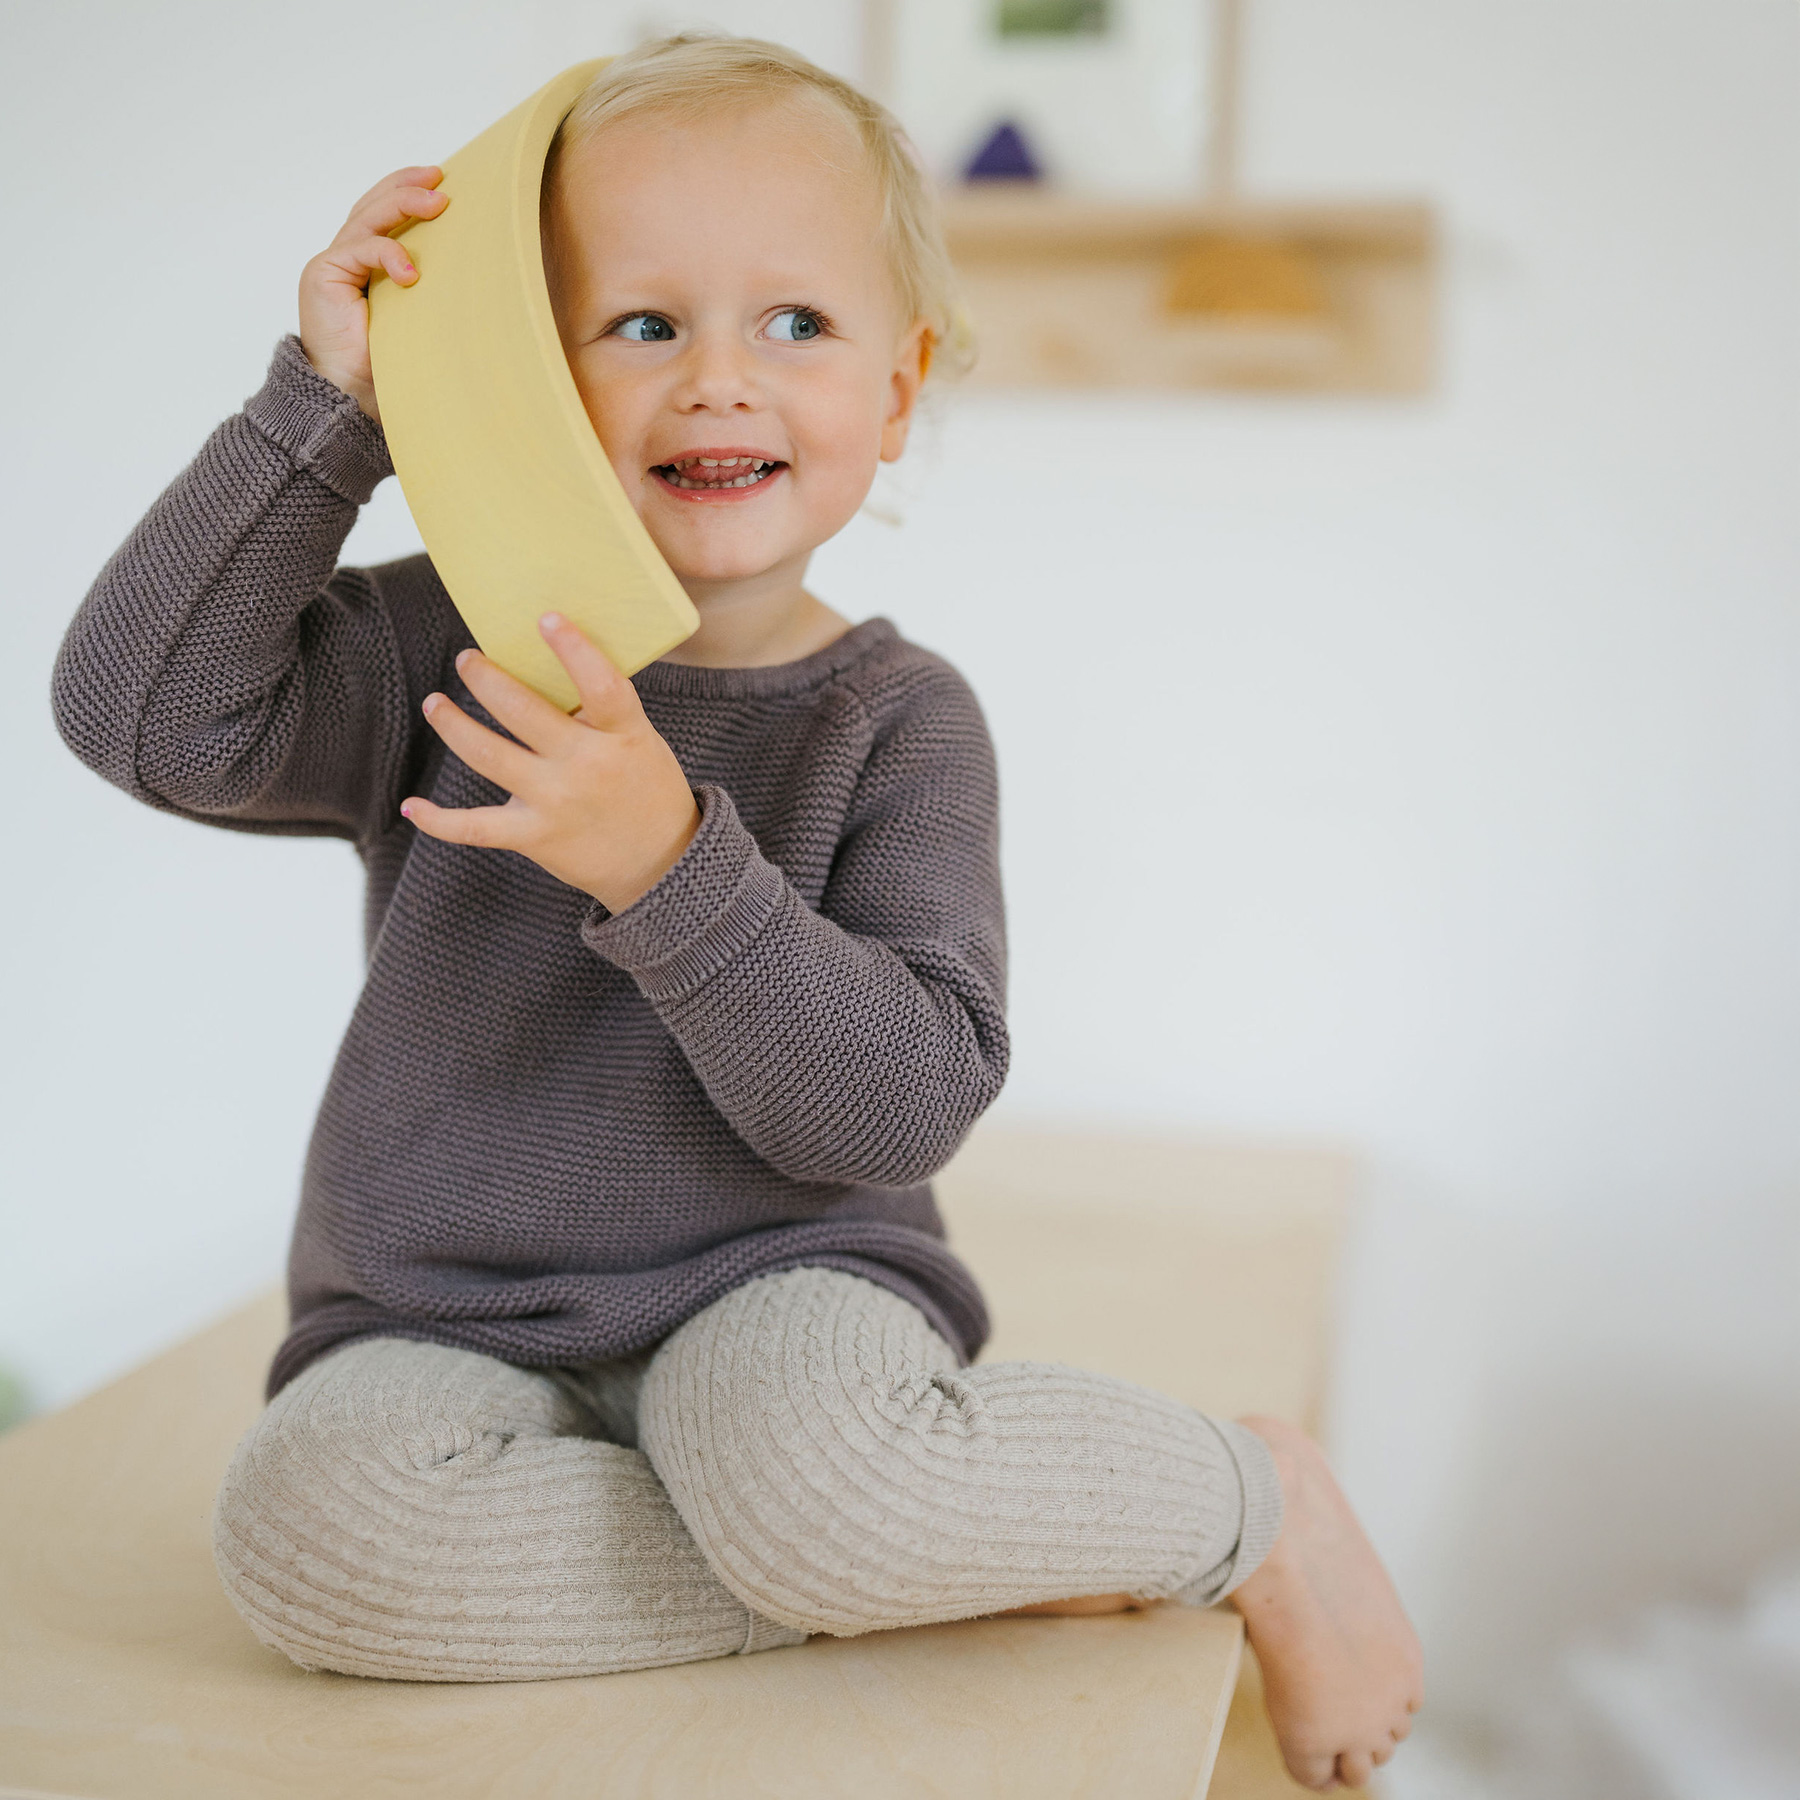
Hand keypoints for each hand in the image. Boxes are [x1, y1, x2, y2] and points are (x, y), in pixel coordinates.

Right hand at [299, 166, 448, 420]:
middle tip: (440, 177)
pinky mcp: (323, 275)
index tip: (444, 181)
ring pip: (367, 219)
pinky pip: (360, 250)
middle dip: (406, 186)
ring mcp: (332, 264)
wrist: (350, 399)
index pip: (384, 216)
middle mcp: (346, 259)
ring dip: (402, 204)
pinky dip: (388, 255)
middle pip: (373, 206)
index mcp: (366, 266)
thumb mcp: (419, 320)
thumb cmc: (389, 367)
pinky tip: (412, 273)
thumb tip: (479, 274)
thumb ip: (429, 291)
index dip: (408, 192)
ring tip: (437, 201)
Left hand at [400, 614, 702, 912]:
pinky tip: (412, 806)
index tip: (545, 618)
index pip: (602, 685)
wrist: (661, 863)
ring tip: (436, 703)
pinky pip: (475, 828)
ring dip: (453, 724)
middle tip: (466, 660)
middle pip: (523, 711)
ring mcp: (557, 802)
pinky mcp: (535, 837)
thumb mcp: (640, 742)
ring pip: (487, 754)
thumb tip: (541, 667)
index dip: (574, 649)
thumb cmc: (647, 789)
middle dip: (485, 678)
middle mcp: (588, 767)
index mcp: (624, 736)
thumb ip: (600, 712)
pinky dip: (438, 820)